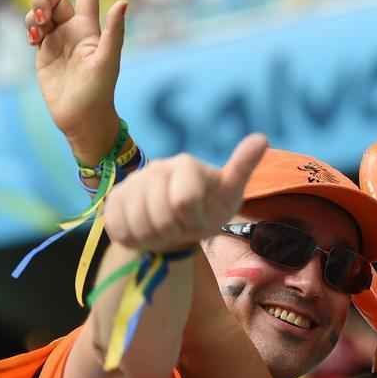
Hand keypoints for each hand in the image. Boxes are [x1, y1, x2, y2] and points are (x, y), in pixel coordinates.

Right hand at [27, 0, 125, 163]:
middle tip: (41, 15)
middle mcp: (74, 31)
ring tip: (35, 31)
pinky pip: (32, 30)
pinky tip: (32, 40)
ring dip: (33, 13)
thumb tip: (123, 2)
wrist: (81, 118)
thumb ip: (114, 31)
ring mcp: (57, 41)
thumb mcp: (108, 60)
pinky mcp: (43, 54)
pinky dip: (29, 27)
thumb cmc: (100, 92)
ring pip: (40, 12)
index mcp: (90, 29)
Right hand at [103, 134, 267, 253]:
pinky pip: (118, 227)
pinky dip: (134, 239)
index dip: (191, 220)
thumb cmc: (208, 208)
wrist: (179, 224)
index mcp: (185, 164)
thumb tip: (262, 138)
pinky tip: (146, 232)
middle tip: (181, 229)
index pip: (183, 200)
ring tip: (165, 232)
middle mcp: (156, 168)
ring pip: (136, 223)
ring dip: (154, 237)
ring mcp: (132, 183)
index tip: (198, 220)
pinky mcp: (114, 199)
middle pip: (159, 215)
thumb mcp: (229, 194)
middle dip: (174, 231)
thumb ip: (241, 167)